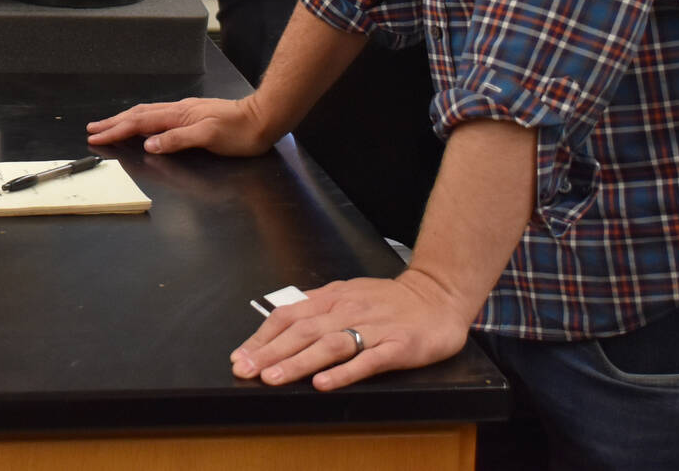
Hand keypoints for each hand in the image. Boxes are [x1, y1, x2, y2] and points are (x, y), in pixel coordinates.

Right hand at [86, 95, 275, 155]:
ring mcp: (185, 112)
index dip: (117, 130)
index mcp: (178, 115)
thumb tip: (149, 144)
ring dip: (125, 119)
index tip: (97, 136)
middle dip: (114, 122)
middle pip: (139, 115)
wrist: (262, 119)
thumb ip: (178, 139)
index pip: (140, 123)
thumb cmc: (240, 132)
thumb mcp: (209, 137)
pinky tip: (142, 124)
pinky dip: (141, 120)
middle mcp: (178, 110)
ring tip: (109, 124)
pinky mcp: (192, 116)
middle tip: (93, 128)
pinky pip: (157, 116)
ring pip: (147, 113)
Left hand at [231, 268, 473, 391]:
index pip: (287, 315)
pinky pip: (367, 360)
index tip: (240, 357)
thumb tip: (277, 326)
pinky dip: (343, 372)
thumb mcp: (346, 294)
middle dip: (269, 352)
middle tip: (245, 370)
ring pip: (329, 345)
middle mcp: (348, 310)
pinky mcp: (398, 346)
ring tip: (273, 378)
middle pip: (302, 331)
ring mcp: (374, 328)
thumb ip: (316, 309)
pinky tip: (323, 384)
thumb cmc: (388, 301)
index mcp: (332, 298)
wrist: (439, 295)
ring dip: (297, 362)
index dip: (261, 337)